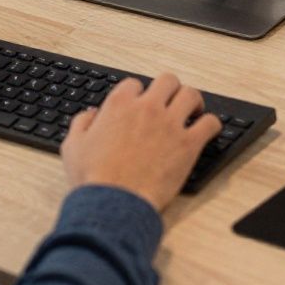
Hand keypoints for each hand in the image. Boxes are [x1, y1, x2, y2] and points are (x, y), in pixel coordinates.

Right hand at [59, 74, 221, 211]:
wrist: (114, 203)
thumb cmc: (94, 178)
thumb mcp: (73, 146)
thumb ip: (82, 123)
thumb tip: (91, 114)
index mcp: (119, 104)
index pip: (135, 84)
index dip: (138, 94)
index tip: (141, 105)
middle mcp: (147, 107)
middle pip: (167, 81)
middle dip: (169, 89)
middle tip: (171, 102)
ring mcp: (170, 124)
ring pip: (191, 95)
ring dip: (193, 101)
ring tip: (193, 112)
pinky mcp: (188, 144)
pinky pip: (210, 123)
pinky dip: (211, 124)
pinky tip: (207, 130)